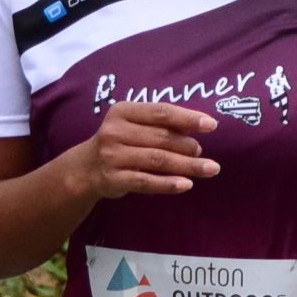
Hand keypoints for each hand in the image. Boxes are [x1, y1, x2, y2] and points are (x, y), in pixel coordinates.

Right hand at [75, 102, 217, 198]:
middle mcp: (115, 132)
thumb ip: (160, 123)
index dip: (187, 118)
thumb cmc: (120, 141)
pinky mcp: (114, 179)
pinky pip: (146, 182)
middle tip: (202, 152)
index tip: (211, 125)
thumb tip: (199, 126)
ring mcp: (113, 156)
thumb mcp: (133, 125)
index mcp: (122, 111)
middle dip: (188, 145)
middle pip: (161, 138)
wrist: (85, 168)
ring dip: (187, 165)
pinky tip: (187, 184)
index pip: (160, 112)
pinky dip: (168, 184)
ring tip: (210, 168)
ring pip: (158, 160)